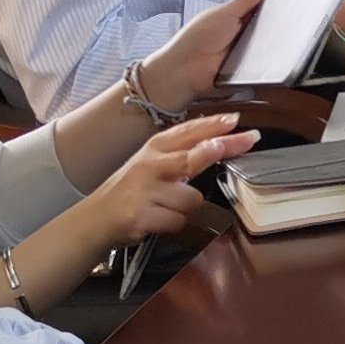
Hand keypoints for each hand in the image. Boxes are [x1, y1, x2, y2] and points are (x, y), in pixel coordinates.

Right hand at [93, 113, 250, 239]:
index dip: (213, 125)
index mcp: (153, 149)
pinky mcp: (142, 214)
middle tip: (249, 139)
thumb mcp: (153, 165)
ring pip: (191, 198)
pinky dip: (174, 224)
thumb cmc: (130, 190)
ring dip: (186, 207)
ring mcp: (145, 190)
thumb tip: (219, 143)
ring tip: (166, 206)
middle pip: (193, 157)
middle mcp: (150, 165)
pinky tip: (158, 220)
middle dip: (221, 148)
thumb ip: (183, 155)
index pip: (187, 132)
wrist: (95, 219)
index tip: (236, 120)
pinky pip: (179, 220)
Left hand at [138, 0, 268, 114]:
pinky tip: (269, 52)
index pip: (260, 4)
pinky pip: (266, 60)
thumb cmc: (198, 37)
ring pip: (270, 41)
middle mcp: (241, 32)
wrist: (189, 68)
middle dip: (276, 20)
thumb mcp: (226, 11)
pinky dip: (269, 57)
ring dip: (272, 39)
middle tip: (284, 15)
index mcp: (234, 15)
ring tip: (273, 35)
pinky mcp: (250, 67)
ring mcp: (246, 50)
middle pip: (267, 23)